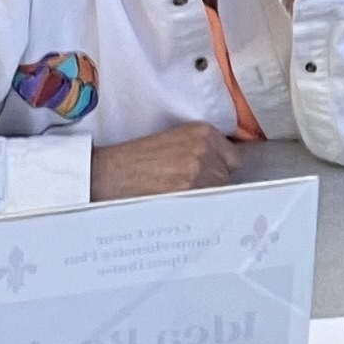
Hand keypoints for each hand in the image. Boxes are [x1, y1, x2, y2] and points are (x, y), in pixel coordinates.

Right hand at [93, 122, 239, 197]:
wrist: (108, 173)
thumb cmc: (136, 160)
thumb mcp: (173, 141)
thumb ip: (201, 151)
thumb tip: (223, 170)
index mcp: (203, 132)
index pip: (234, 158)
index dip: (222, 170)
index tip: (212, 178)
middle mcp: (205, 150)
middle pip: (228, 178)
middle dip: (215, 186)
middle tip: (189, 191)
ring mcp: (199, 173)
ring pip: (219, 194)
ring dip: (207, 200)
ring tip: (182, 200)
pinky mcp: (189, 193)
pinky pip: (208, 207)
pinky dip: (199, 211)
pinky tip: (182, 208)